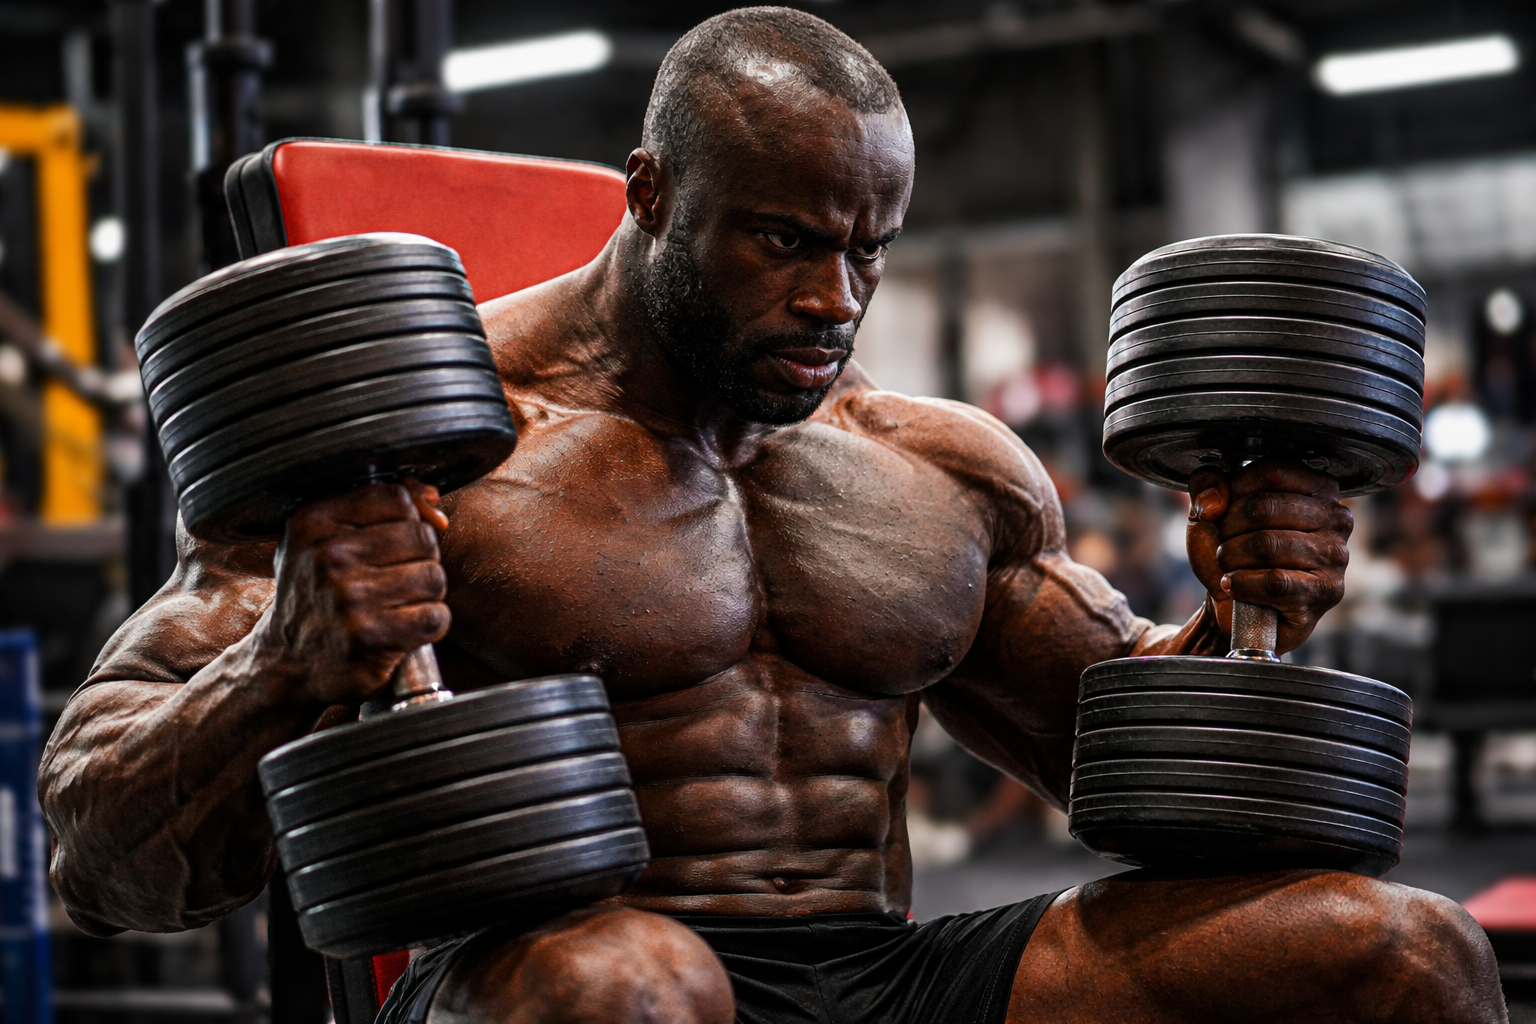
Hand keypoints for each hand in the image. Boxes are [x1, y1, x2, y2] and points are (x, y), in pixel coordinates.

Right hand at [253, 480, 450, 705]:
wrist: (286, 663)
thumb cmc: (316, 593)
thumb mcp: (325, 539)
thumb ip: (380, 507)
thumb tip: (434, 501)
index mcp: (313, 522)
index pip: (396, 499)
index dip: (406, 521)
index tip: (390, 544)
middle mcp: (328, 558)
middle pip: (422, 537)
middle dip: (419, 560)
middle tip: (393, 580)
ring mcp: (349, 599)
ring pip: (434, 577)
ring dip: (426, 595)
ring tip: (396, 604)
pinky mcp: (370, 638)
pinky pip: (435, 616)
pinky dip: (429, 624)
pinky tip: (403, 629)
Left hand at [1185, 458, 1351, 653]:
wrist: (1233, 606)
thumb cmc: (1233, 550)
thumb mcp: (1211, 510)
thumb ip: (1206, 484)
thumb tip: (1214, 500)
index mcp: (1317, 486)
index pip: (1272, 470)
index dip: (1235, 489)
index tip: (1224, 511)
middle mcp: (1336, 517)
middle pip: (1264, 507)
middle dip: (1228, 528)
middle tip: (1225, 544)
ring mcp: (1336, 556)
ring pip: (1265, 545)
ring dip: (1231, 557)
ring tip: (1230, 565)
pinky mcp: (1326, 592)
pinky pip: (1274, 581)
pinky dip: (1241, 584)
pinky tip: (1234, 585)